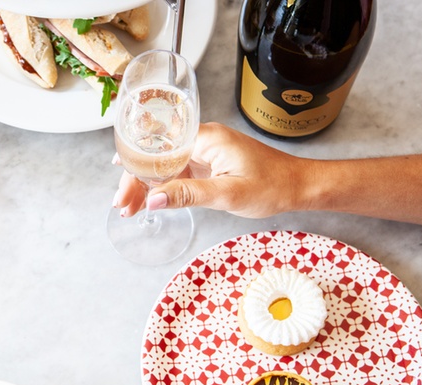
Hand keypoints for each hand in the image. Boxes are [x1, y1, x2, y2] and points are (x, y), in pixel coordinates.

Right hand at [112, 122, 310, 218]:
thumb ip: (188, 195)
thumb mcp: (228, 194)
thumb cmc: (273, 185)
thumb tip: (153, 199)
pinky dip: (162, 186)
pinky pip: (176, 171)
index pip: (157, 151)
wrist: (299, 185)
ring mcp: (204, 150)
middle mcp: (202, 139)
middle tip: (122, 206)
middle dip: (135, 181)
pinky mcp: (208, 162)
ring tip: (131, 207)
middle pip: (155, 157)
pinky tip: (150, 199)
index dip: (134, 173)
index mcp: (206, 138)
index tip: (122, 193)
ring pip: (163, 165)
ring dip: (146, 185)